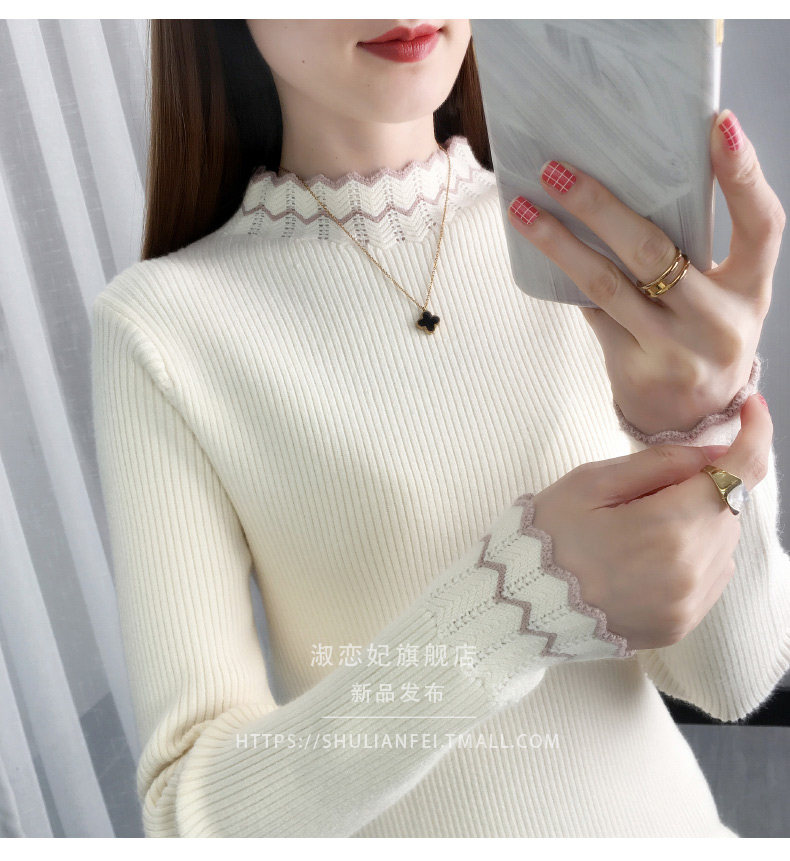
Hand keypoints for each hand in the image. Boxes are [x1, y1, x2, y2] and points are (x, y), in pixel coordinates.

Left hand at [507, 110, 785, 435]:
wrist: (697, 421)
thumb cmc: (705, 337)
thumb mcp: (722, 295)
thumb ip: (695, 250)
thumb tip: (624, 187)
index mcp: (750, 289)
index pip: (761, 224)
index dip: (743, 174)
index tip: (719, 123)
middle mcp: (719, 320)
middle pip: (654, 250)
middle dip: (599, 206)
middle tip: (556, 170)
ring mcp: (676, 350)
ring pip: (607, 284)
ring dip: (559, 243)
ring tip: (523, 210)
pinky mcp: (637, 371)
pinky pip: (593, 314)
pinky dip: (567, 281)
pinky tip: (541, 252)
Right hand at [530, 392, 770, 650]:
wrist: (518, 607)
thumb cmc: (546, 537)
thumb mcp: (590, 482)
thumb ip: (658, 463)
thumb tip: (712, 452)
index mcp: (668, 528)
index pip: (738, 472)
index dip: (753, 434)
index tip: (750, 410)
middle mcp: (690, 571)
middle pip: (730, 506)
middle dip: (704, 484)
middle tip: (651, 485)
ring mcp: (688, 604)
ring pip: (723, 543)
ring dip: (699, 522)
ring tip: (640, 526)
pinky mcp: (680, 625)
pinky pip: (710, 578)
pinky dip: (692, 556)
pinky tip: (648, 555)